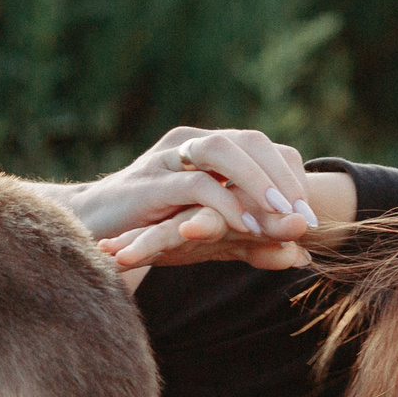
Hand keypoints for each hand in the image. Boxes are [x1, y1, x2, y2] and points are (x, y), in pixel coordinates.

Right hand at [61, 128, 316, 272]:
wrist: (86, 236)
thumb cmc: (148, 232)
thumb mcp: (210, 238)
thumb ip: (253, 242)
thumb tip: (302, 255)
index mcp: (205, 149)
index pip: (262, 146)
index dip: (293, 176)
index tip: (312, 217)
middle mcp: (187, 144)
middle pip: (249, 141)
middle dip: (284, 177)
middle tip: (307, 218)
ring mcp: (165, 160)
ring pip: (222, 151)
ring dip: (260, 182)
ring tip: (286, 216)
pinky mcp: (147, 185)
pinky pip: (194, 185)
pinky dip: (226, 204)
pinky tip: (248, 226)